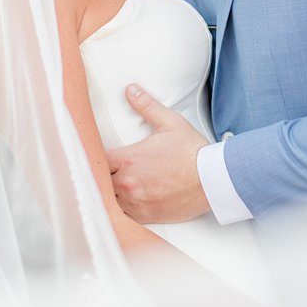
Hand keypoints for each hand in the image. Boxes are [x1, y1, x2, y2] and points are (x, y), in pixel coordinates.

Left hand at [106, 84, 210, 223]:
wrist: (211, 180)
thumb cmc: (191, 153)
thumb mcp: (169, 123)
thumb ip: (146, 106)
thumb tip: (131, 90)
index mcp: (128, 159)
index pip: (96, 157)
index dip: (95, 156)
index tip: (98, 154)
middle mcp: (126, 182)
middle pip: (98, 180)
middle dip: (101, 174)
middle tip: (105, 171)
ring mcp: (134, 201)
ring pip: (108, 199)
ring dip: (109, 193)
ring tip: (114, 187)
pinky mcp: (144, 215)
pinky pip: (122, 216)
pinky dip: (121, 209)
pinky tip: (126, 202)